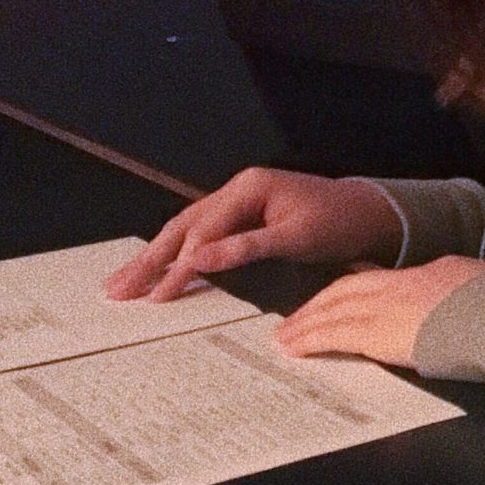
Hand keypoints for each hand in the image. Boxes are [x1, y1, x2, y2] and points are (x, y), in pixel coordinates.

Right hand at [104, 168, 404, 302]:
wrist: (367, 212)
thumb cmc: (338, 222)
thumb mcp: (296, 237)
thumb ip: (246, 247)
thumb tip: (199, 260)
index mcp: (249, 188)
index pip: (202, 231)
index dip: (178, 266)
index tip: (157, 296)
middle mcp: (237, 190)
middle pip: (183, 226)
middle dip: (149, 260)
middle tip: (116, 289)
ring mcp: (238, 201)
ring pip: (186, 230)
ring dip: (154, 257)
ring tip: (122, 283)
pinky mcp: (242, 216)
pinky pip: (200, 235)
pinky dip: (176, 254)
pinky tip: (156, 270)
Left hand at [274, 258, 484, 367]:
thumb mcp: (474, 286)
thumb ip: (454, 290)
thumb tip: (452, 295)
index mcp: (424, 275)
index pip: (376, 279)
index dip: (349, 287)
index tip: (332, 296)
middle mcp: (397, 286)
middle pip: (345, 291)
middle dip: (318, 305)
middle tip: (295, 319)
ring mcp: (385, 308)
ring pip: (333, 311)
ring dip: (305, 323)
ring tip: (284, 336)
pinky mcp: (377, 334)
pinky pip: (333, 335)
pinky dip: (310, 339)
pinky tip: (294, 347)